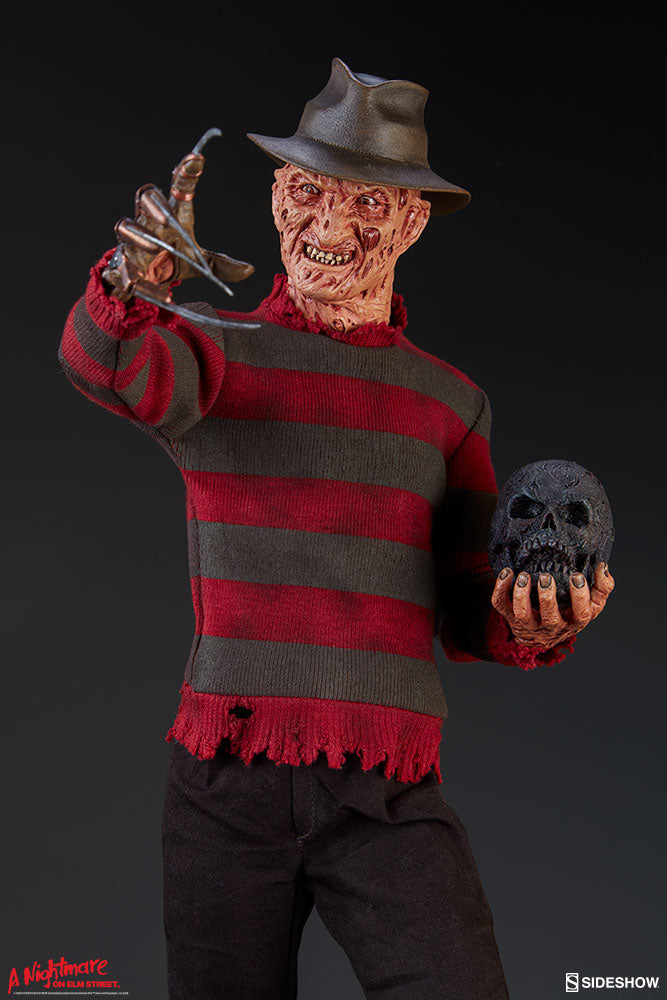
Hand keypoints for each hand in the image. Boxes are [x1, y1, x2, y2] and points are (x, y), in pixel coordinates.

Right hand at [102, 132, 252, 303]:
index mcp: (173, 216)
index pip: (180, 188)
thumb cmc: (172, 262)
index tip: (197, 158)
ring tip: (157, 250)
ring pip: (125, 226)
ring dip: (140, 237)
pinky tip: (135, 283)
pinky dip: (129, 275)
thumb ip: (222, 266)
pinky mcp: (119, 263)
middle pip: (146, 196)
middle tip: (168, 217)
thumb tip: (249, 270)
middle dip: (154, 202)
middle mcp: (149, 222)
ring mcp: (132, 241)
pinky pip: (119, 264)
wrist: (144, 284)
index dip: (187, 173)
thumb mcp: (199, 265)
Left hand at [491, 562, 614, 647]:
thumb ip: (602, 587)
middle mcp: (551, 626)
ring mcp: (528, 623)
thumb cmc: (568, 612)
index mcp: (573, 621)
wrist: (541, 633)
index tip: (576, 576)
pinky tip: (507, 573)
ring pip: (522, 614)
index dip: (580, 596)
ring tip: (524, 575)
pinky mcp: (509, 616)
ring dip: (521, 595)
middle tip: (546, 578)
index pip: (582, 614)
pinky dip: (500, 588)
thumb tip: (603, 567)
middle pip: (550, 617)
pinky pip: (500, 605)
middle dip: (547, 597)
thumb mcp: (590, 604)